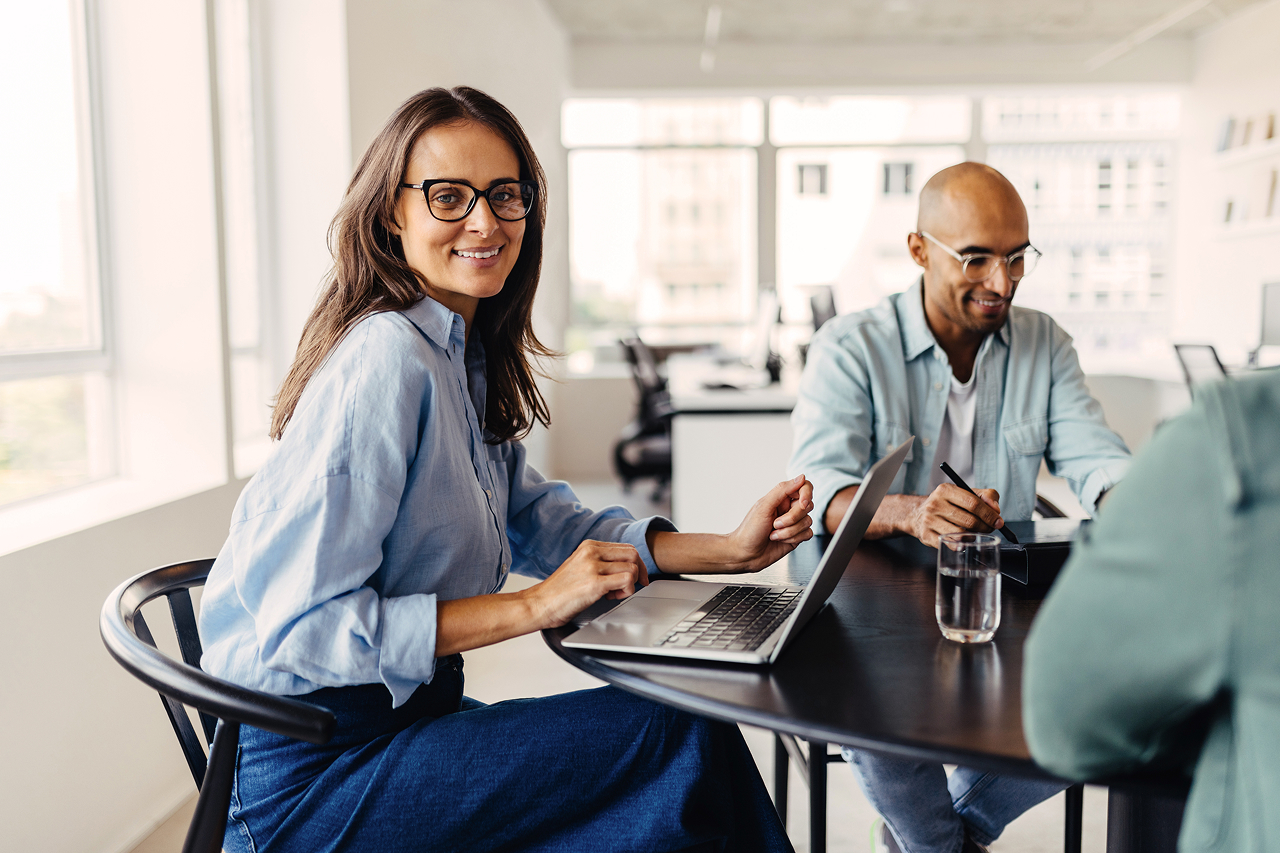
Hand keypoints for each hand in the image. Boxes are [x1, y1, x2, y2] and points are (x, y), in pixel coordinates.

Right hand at [524, 540, 647, 628]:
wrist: (538, 604)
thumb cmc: (559, 591)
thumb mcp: (579, 566)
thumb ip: (600, 562)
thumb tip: (624, 568)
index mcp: (589, 546)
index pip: (625, 547)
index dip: (635, 563)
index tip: (636, 576)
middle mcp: (591, 552)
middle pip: (632, 554)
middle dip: (639, 571)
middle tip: (634, 585)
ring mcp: (592, 566)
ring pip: (632, 567)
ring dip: (631, 584)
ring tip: (615, 593)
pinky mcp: (594, 583)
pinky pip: (626, 580)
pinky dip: (627, 591)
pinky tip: (613, 597)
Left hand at [726, 475, 814, 571]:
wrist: (746, 554)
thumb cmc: (749, 530)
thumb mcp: (764, 506)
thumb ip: (783, 490)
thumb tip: (802, 477)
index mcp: (781, 498)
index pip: (803, 487)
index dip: (806, 494)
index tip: (801, 504)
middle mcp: (788, 509)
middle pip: (808, 505)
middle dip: (792, 517)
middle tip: (776, 524)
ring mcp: (793, 523)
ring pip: (808, 521)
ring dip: (789, 530)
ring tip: (774, 534)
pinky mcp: (796, 536)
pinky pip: (808, 533)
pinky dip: (793, 537)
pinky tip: (780, 540)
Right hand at [906, 483, 1003, 548]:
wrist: (919, 514)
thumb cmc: (947, 504)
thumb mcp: (965, 493)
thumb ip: (985, 496)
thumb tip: (995, 509)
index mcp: (945, 490)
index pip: (973, 503)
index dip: (989, 514)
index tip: (998, 521)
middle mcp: (935, 504)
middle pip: (969, 520)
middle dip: (985, 527)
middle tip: (989, 529)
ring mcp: (929, 520)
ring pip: (961, 534)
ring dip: (974, 536)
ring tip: (975, 533)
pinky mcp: (926, 535)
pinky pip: (950, 544)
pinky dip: (961, 545)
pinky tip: (963, 541)